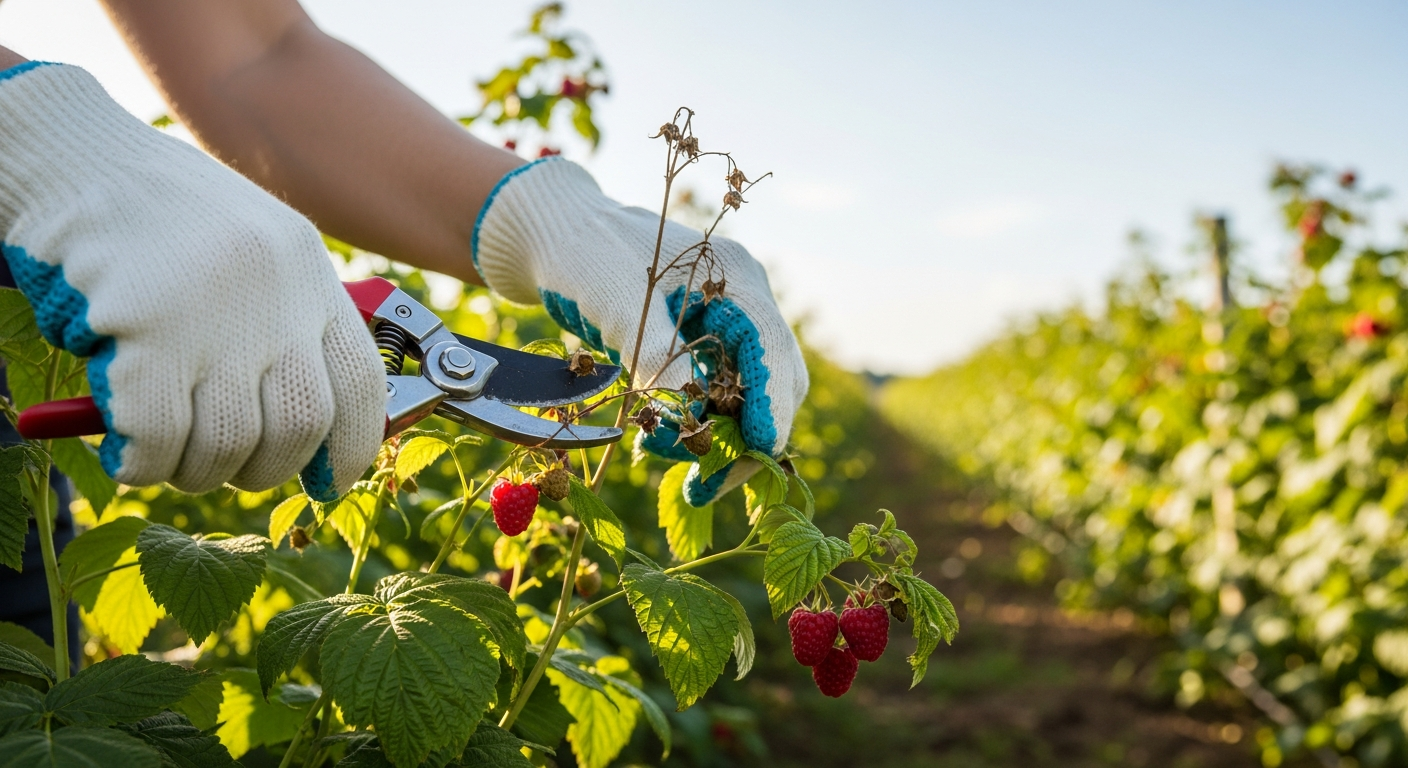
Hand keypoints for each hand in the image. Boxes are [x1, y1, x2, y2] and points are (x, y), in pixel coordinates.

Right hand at [0, 63, 384, 499]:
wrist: (73, 157)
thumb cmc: (154, 215)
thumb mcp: (249, 255)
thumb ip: (283, 327)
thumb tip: (310, 432)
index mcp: (311, 272)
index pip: (362, 384)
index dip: (352, 448)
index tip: (329, 483)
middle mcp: (278, 293)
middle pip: (302, 425)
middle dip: (263, 469)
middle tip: (223, 469)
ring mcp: (217, 312)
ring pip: (231, 442)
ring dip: (196, 471)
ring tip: (165, 455)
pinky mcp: (150, 328)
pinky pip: (161, 437)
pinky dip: (144, 462)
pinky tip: (128, 453)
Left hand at [472, 158, 807, 503]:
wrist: (554, 232)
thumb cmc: (586, 253)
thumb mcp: (620, 301)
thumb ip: (657, 353)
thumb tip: (692, 419)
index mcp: (736, 280)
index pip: (772, 353)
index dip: (771, 408)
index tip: (759, 455)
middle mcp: (741, 302)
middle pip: (771, 382)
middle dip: (745, 438)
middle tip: (706, 486)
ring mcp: (723, 323)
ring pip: (742, 395)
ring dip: (717, 438)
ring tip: (677, 472)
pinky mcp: (698, 343)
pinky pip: (712, 394)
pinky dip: (694, 423)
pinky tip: (661, 442)